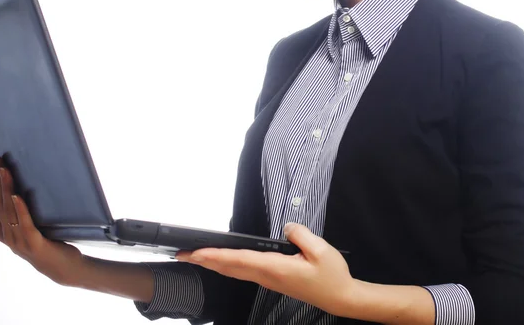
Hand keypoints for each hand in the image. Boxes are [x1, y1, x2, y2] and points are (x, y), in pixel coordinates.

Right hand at [0, 157, 83, 285]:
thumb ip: (7, 221)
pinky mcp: (33, 245)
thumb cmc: (47, 245)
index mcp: (4, 232)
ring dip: (6, 189)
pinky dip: (19, 209)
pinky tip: (17, 196)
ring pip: (8, 212)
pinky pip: (24, 224)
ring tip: (4, 170)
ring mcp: (19, 242)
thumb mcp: (25, 231)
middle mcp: (8, 237)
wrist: (65, 268)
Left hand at [176, 223, 359, 317]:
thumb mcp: (321, 250)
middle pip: (230, 267)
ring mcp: (269, 280)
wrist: (341, 297)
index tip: (196, 253)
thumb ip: (300, 234)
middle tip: (183, 255)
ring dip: (213, 263)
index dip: (216, 255)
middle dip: (205, 261)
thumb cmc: (332, 276)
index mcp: (275, 269)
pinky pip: (243, 272)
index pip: (239, 260)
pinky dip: (227, 265)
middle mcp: (267, 276)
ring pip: (234, 271)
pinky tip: (223, 263)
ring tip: (196, 256)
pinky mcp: (273, 280)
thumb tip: (286, 226)